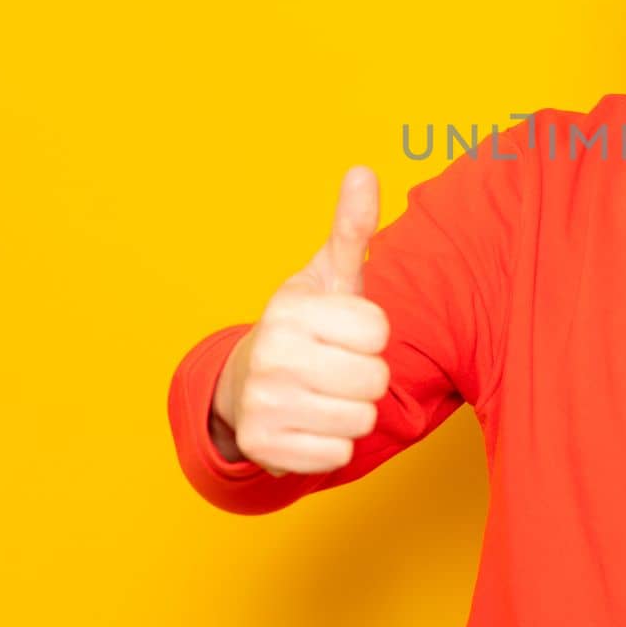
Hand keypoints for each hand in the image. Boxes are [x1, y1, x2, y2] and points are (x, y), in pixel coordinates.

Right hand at [213, 166, 392, 475]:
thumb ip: (351, 228)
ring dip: (351, 410)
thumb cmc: (305, 326)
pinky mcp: (264, 447)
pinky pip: (338, 455)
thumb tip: (363, 171)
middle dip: (365, 375)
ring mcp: (264, 403)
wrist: (248, 383)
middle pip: (374, 378)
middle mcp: (272, 355)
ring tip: (324, 393)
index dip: (371, 333)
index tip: (345, 331)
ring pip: (361, 419)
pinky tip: (310, 423)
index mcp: (291, 309)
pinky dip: (332, 444)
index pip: (378, 330)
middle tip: (336, 366)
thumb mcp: (328, 276)